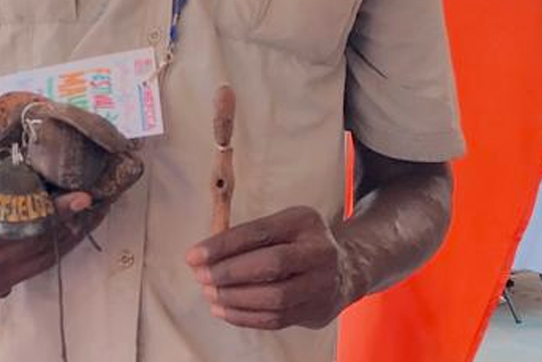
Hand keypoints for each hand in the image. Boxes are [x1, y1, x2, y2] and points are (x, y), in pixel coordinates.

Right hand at [0, 157, 103, 313]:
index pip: (18, 227)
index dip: (52, 213)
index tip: (79, 197)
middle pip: (40, 245)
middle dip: (73, 221)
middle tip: (100, 198)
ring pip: (42, 260)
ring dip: (70, 237)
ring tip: (94, 213)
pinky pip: (33, 270)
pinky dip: (55, 249)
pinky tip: (70, 232)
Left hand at [187, 206, 356, 330]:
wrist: (346, 269)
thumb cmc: (300, 243)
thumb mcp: (283, 224)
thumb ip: (251, 235)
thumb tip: (204, 254)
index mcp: (304, 222)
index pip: (259, 233)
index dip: (224, 245)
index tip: (195, 255)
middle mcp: (318, 252)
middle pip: (270, 265)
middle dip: (229, 273)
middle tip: (201, 276)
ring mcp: (321, 284)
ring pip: (274, 298)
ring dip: (234, 299)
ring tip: (209, 294)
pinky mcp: (316, 311)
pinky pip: (276, 319)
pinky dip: (245, 317)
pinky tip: (223, 310)